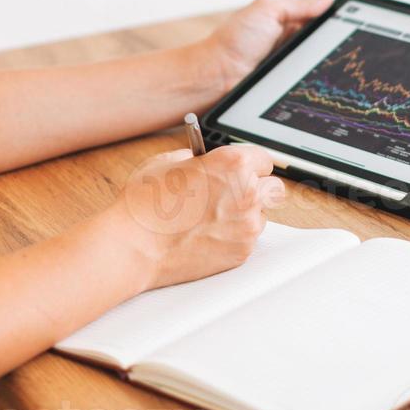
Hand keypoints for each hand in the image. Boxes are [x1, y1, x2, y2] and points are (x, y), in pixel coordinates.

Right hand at [114, 144, 286, 289]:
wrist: (135, 246)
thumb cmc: (145, 203)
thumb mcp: (167, 162)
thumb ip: (195, 158)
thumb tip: (203, 162)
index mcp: (233, 164)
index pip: (264, 159)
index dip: (249, 165)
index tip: (242, 171)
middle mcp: (247, 193)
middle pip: (274, 189)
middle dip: (257, 189)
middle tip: (235, 194)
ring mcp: (247, 225)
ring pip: (261, 216)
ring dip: (245, 215)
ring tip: (212, 218)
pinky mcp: (242, 251)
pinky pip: (248, 239)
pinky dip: (234, 237)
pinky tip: (207, 235)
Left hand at [201, 0, 333, 94]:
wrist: (219, 76)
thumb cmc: (234, 41)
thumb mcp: (267, 10)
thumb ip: (298, 4)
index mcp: (284, 20)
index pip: (318, 17)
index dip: (332, 18)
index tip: (350, 18)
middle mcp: (288, 40)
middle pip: (321, 39)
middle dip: (331, 39)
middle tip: (338, 40)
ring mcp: (289, 62)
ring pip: (318, 60)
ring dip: (323, 60)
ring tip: (326, 58)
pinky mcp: (288, 82)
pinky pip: (309, 79)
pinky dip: (314, 77)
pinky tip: (317, 75)